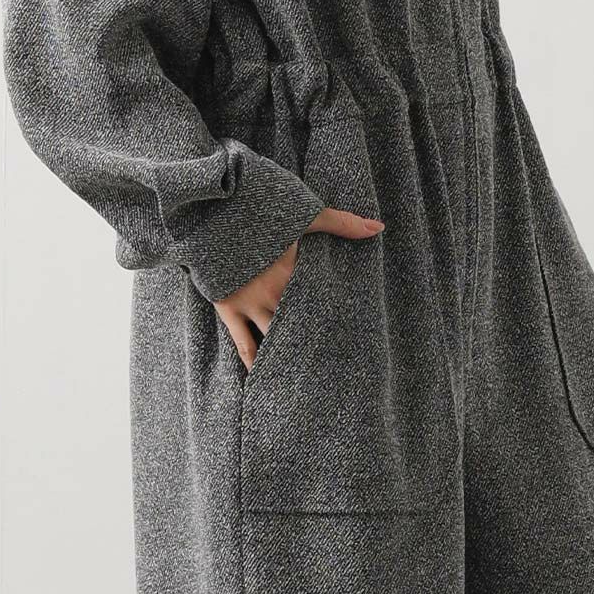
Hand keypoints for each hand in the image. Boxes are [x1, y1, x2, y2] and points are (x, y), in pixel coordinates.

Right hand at [215, 207, 384, 373]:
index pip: (321, 304)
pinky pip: (244, 345)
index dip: (336, 321)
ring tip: (304, 381)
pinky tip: (263, 380)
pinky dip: (254, 364)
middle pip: (300, 326)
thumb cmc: (261, 212)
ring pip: (275, 339)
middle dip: (314, 344)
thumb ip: (341, 222)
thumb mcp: (303, 214)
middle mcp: (274, 293)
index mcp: (295, 273)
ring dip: (288, 357)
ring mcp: (250, 304)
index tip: (351, 337)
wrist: (214, 212)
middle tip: (333, 368)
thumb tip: (379, 227)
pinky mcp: (228, 309)